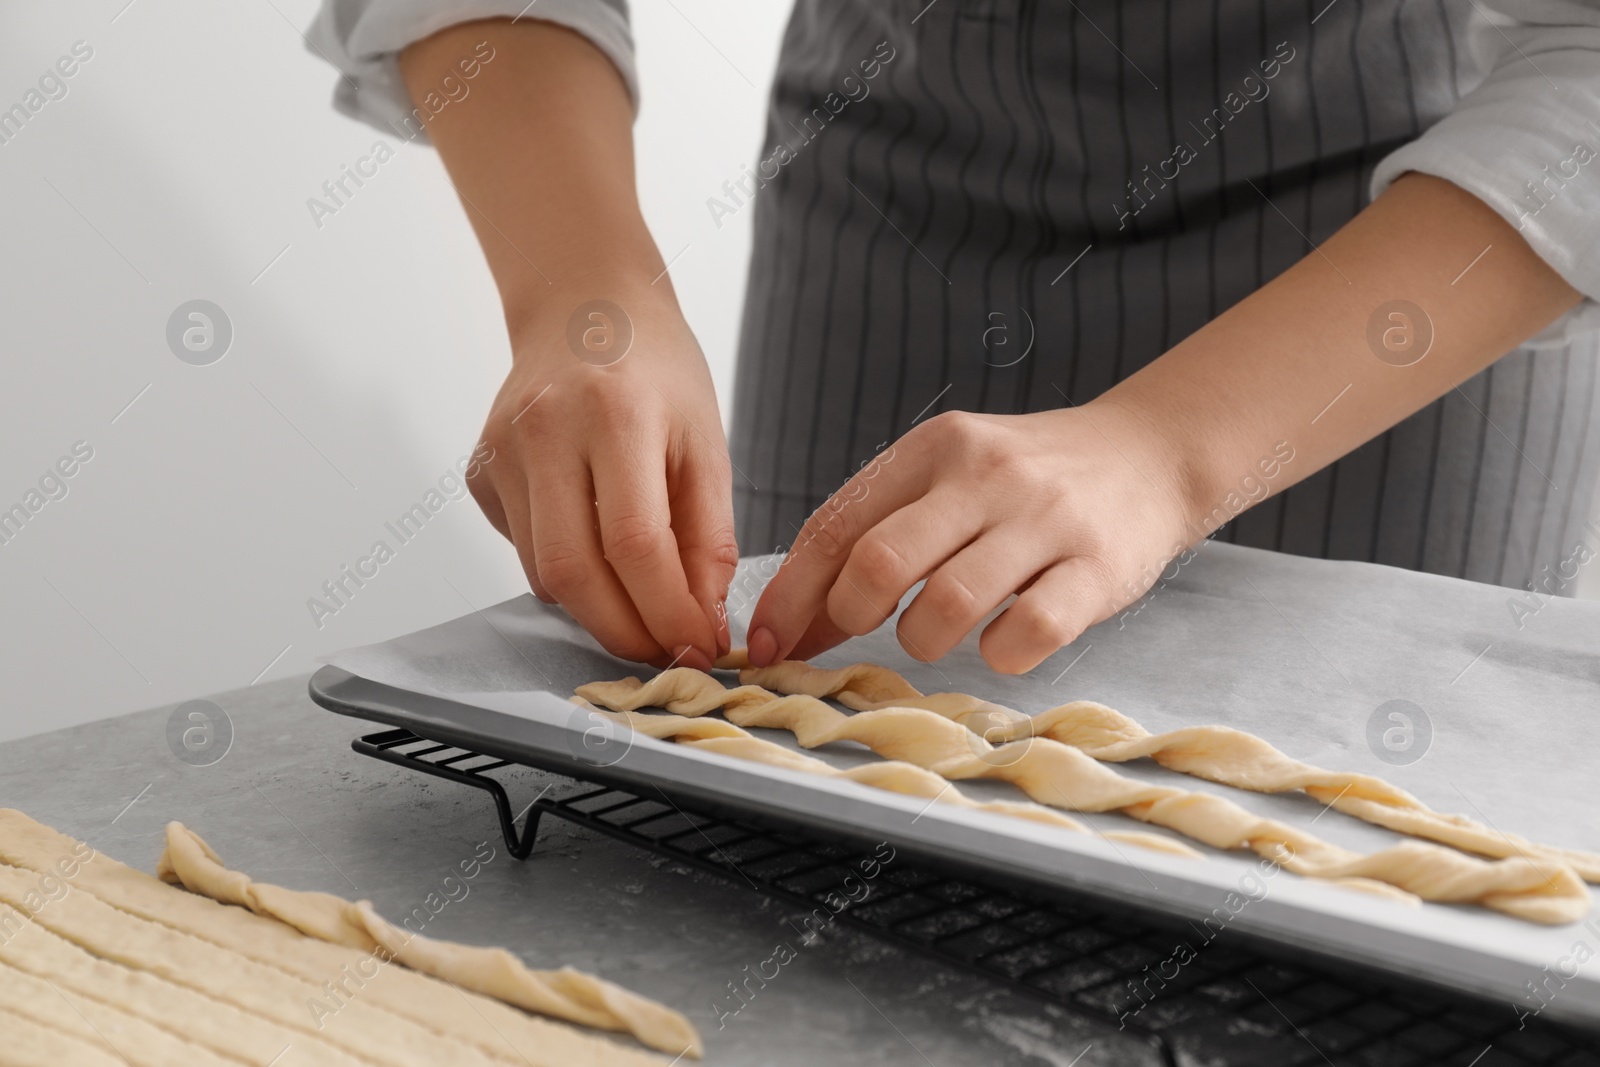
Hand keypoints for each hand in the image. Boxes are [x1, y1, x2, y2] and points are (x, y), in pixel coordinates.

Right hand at [473, 287, 737, 669]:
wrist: (583, 306)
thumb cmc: (655, 368)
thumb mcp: (705, 443)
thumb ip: (708, 538)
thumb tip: (703, 621)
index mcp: (614, 413)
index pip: (634, 544)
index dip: (667, 612)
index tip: (699, 645)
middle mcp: (545, 430)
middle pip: (572, 572)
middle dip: (624, 631)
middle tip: (667, 650)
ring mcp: (501, 452)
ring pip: (542, 573)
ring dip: (598, 608)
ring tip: (644, 603)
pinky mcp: (480, 472)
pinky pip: (524, 552)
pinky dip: (567, 572)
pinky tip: (596, 545)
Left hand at [745, 403, 1194, 673]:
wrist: (1150, 454)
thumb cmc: (1026, 483)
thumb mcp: (948, 481)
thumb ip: (876, 536)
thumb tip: (792, 626)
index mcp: (934, 448)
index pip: (838, 525)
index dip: (792, 595)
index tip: (768, 645)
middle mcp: (985, 476)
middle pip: (880, 562)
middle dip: (849, 617)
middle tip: (863, 631)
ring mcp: (1045, 521)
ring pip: (947, 605)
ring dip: (922, 641)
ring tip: (937, 632)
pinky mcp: (1099, 569)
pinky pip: (1028, 632)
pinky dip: (1000, 654)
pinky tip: (1003, 640)